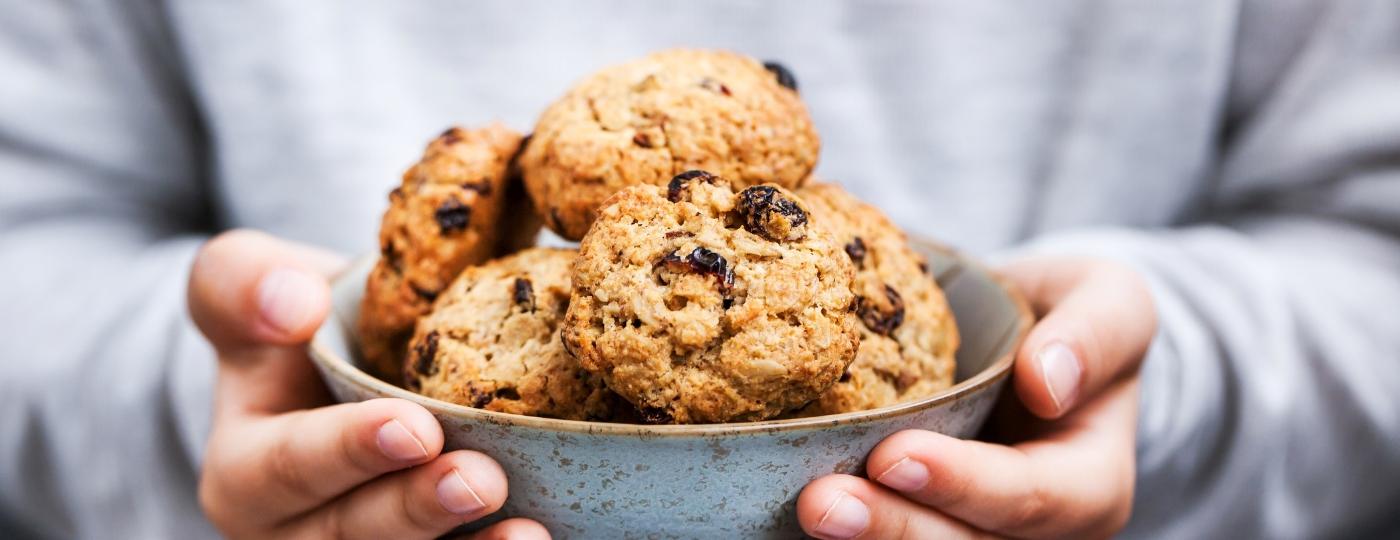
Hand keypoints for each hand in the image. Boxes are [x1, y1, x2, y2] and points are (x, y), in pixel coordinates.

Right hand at [189, 230, 547, 539]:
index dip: (350, 451)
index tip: (415, 428)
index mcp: (246, 470)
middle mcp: (295, 532)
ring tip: (527, 532)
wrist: (354, 355)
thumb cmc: (298, 320)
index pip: (289, 466)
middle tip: (482, 480)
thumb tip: (293, 304)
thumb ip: (242, 283)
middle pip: (354, 533)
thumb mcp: (248, 281)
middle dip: (419, 508)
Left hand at [798, 257, 1155, 538]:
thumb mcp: (1109, 301)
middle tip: (820, 505)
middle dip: (892, 530)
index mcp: (1090, 485)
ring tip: (804, 513)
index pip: (1031, 498)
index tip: (894, 455)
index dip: (964, 484)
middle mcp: (1040, 534)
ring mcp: (981, 539)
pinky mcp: (929, 527)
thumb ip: (1095, 333)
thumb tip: (1048, 380)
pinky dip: (853, 538)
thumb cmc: (1072, 322)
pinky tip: (782, 523)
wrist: (1036, 349)